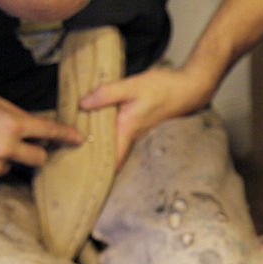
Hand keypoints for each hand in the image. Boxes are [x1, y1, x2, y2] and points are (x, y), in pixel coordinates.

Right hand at [0, 93, 82, 184]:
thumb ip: (17, 115)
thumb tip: (38, 127)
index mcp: (11, 124)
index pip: (48, 131)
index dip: (66, 135)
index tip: (79, 139)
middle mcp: (6, 148)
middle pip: (39, 158)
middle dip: (36, 152)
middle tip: (22, 145)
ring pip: (13, 166)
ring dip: (5, 158)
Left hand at [80, 66, 213, 166]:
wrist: (190, 88)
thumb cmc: (164, 88)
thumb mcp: (134, 86)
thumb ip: (108, 94)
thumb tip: (83, 103)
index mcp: (127, 129)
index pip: (112, 160)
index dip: (97, 172)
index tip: (81, 177)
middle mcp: (132, 134)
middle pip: (111, 155)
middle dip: (93, 161)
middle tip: (73, 164)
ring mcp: (137, 130)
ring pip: (115, 145)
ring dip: (100, 148)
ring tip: (79, 148)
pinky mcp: (140, 122)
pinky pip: (120, 134)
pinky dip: (108, 135)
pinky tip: (97, 127)